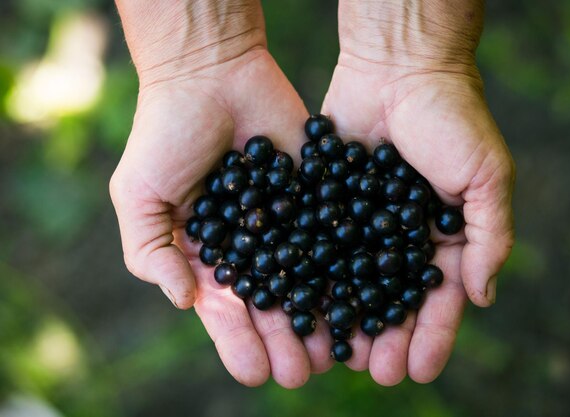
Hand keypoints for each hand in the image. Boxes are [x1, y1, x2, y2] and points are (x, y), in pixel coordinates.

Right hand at [110, 2, 332, 386]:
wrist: (211, 74)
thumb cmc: (167, 134)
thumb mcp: (139, 194)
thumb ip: (150, 251)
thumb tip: (183, 301)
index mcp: (210, 254)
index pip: (226, 311)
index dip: (239, 343)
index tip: (257, 373)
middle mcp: (254, 246)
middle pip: (273, 303)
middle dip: (285, 341)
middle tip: (303, 373)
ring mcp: (289, 223)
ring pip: (308, 279)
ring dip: (321, 317)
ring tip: (336, 352)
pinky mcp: (319, 196)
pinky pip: (334, 235)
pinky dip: (348, 266)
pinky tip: (360, 296)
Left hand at [321, 0, 514, 384]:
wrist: (401, 67)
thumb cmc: (452, 118)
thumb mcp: (487, 176)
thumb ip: (490, 236)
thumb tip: (483, 298)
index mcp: (443, 235)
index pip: (439, 297)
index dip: (433, 335)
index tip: (421, 370)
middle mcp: (399, 235)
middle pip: (392, 298)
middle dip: (388, 337)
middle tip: (376, 373)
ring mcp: (361, 222)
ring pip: (352, 280)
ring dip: (348, 319)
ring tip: (339, 355)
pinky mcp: (327, 202)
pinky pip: (319, 244)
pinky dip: (312, 276)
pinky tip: (304, 306)